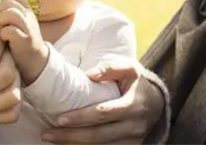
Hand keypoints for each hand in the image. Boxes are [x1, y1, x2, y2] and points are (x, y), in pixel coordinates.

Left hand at [0, 0, 47, 84]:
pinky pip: (10, 30)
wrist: (35, 64)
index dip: (3, 3)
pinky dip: (3, 34)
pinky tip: (2, 40)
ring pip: (11, 13)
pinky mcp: (25, 41)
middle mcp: (29, 17)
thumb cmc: (17, 44)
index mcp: (26, 11)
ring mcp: (28, 28)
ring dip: (0, 20)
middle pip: (9, 2)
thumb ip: (3, 17)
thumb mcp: (13, 26)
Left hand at [41, 59, 164, 143]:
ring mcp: (133, 140)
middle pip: (99, 135)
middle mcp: (133, 126)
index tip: (60, 119)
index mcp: (132, 105)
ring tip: (52, 140)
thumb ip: (111, 67)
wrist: (158, 102)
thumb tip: (90, 74)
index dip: (81, 117)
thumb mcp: (130, 68)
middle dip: (71, 136)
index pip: (103, 114)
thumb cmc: (137, 82)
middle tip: (48, 134)